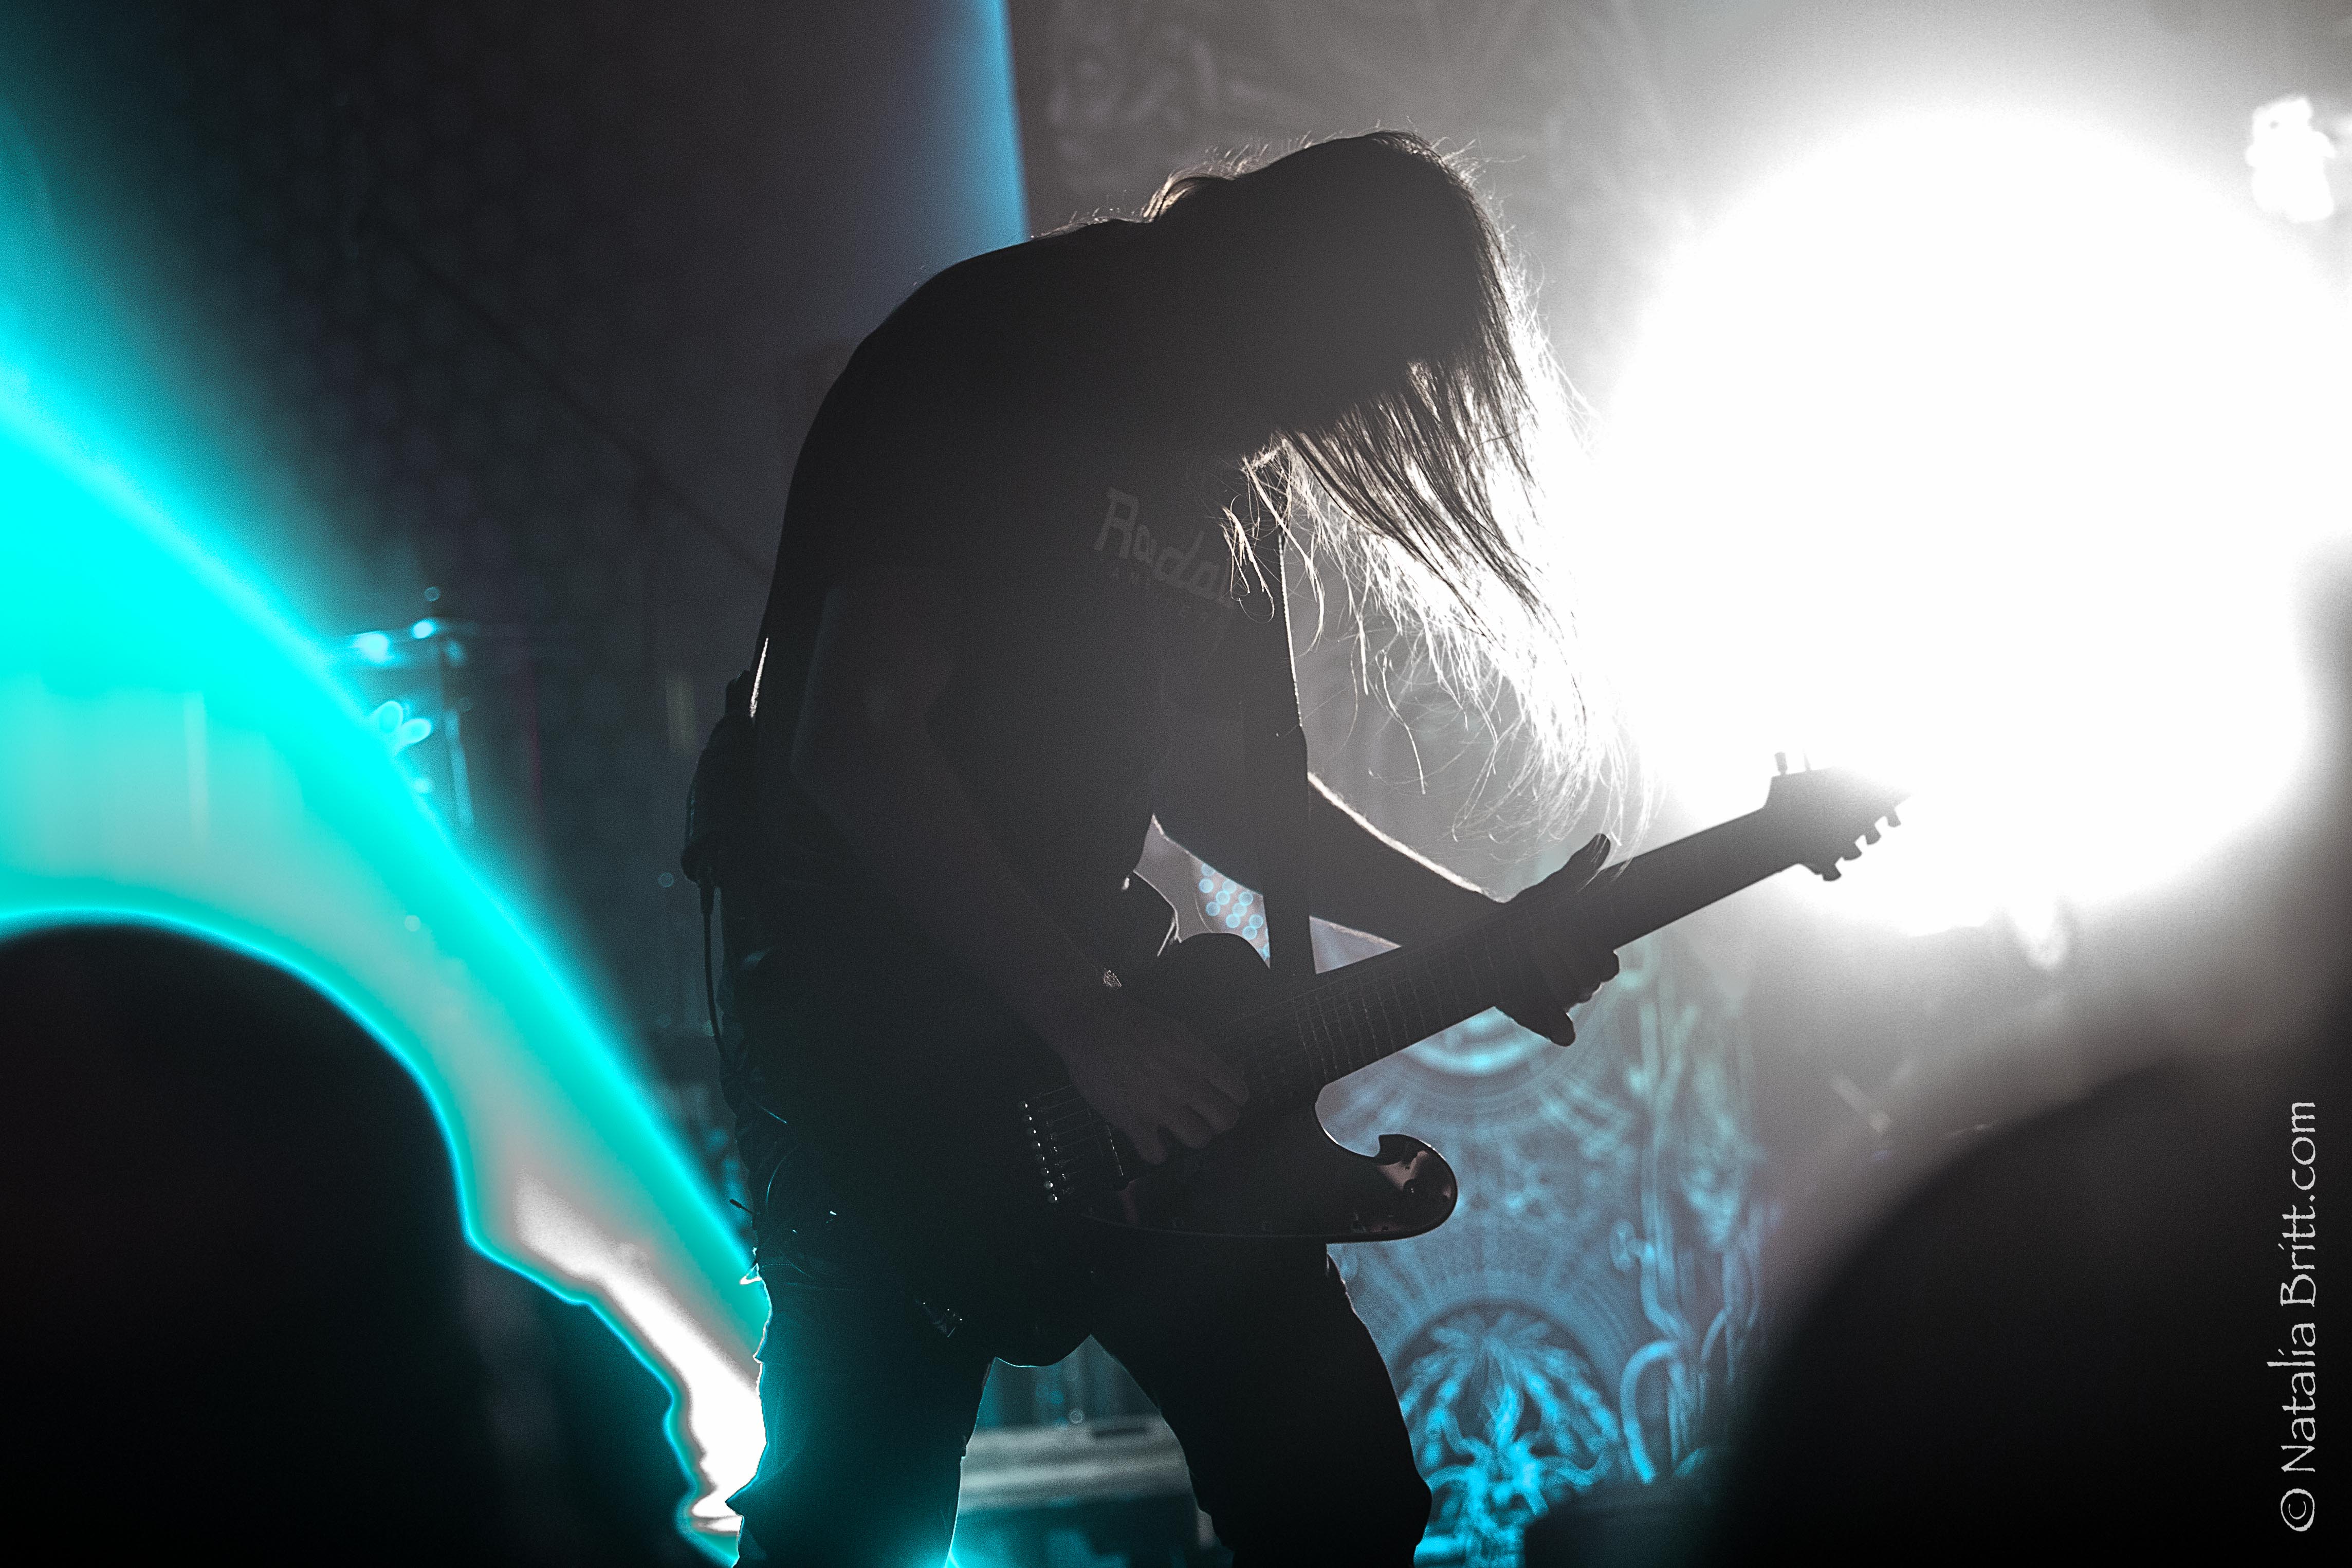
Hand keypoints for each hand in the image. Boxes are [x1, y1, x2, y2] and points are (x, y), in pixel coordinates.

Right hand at [1039, 988, 1247, 1165]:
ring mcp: (1161, 1106)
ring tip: (1176, 1127)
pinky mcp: (1133, 1122)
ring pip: (1198, 1140)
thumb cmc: (1135, 1023)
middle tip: (1201, 1116)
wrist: (1092, 1024)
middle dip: (1216, 1121)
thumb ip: (1202, 1058)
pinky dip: (1155, 1151)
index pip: (1238, 1094)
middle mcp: (1186, 1085)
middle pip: (1225, 1121)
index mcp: (1200, 1060)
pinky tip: (1149, 1139)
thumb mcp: (1179, 1033)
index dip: (1232, 1100)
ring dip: (1189, 1135)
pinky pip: (1157, 1155)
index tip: (1220, 1100)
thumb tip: (1225, 1077)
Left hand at [1496, 833, 1620, 1046]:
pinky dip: (1560, 1028)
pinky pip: (1559, 1029)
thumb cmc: (1521, 916)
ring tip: (1534, 957)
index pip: (1607, 963)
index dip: (1597, 953)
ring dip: (1559, 981)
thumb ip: (1578, 871)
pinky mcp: (1535, 1015)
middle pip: (1593, 980)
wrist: (1480, 939)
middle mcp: (1577, 980)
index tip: (1574, 936)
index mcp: (1586, 954)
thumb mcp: (1548, 894)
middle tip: (1547, 943)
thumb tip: (1604, 839)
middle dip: (1576, 962)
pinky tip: (1562, 1028)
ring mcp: (1557, 1001)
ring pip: (1575, 998)